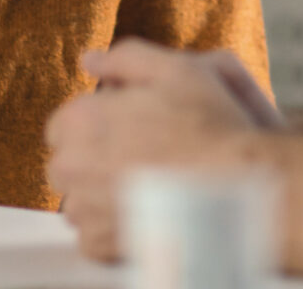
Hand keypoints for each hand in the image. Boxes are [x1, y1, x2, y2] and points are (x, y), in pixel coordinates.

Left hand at [46, 41, 298, 263]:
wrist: (240, 185)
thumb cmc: (210, 125)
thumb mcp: (174, 69)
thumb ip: (125, 58)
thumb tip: (90, 60)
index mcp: (81, 119)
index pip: (63, 124)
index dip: (96, 124)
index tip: (127, 128)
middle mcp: (72, 166)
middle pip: (67, 163)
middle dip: (93, 159)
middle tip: (140, 156)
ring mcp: (85, 209)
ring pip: (79, 200)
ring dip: (102, 194)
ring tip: (147, 185)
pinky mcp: (102, 244)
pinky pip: (93, 236)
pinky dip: (113, 227)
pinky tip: (146, 211)